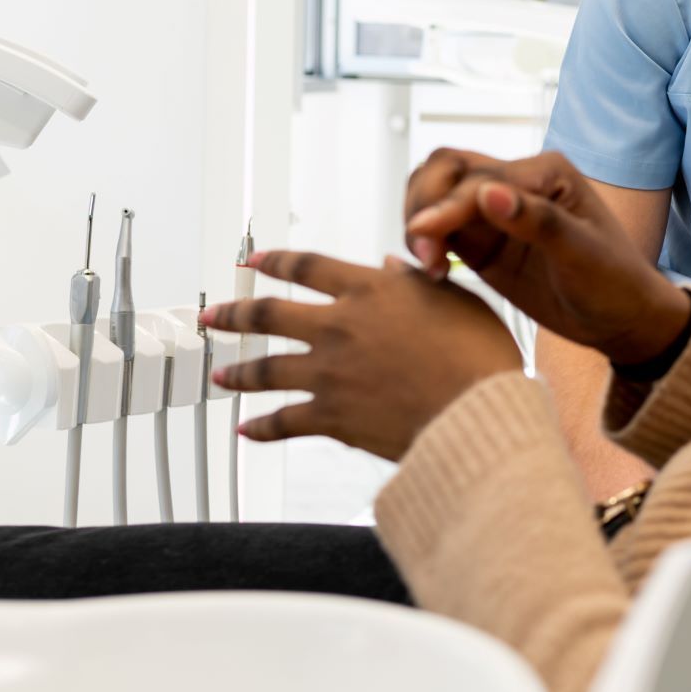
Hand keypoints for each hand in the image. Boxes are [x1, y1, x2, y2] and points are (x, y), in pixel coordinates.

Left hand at [201, 250, 523, 460]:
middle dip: (234, 314)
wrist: (475, 410)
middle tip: (212, 316)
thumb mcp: (455, 300)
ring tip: (220, 376)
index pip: (308, 267)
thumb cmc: (478, 355)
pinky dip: (261, 427)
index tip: (254, 261)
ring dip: (238, 372)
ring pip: (266, 369)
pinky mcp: (329, 416)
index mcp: (369, 290)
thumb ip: (416, 283)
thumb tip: (392, 267)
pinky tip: (246, 430)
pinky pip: (283, 422)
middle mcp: (339, 326)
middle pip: (268, 314)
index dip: (276, 261)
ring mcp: (328, 372)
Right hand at [401, 149, 690, 364]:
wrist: (621, 320)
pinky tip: (431, 271)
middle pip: (446, 169)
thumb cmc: (615, 283)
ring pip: (436, 193)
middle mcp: (517, 182)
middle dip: (424, 203)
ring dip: (420, 221)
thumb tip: (487, 192)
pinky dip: (425, 241)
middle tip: (424, 253)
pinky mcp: (483, 241)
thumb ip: (537, 222)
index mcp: (546, 172)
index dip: (447, 205)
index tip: (424, 238)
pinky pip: (440, 228)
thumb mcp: (583, 254)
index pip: (478, 177)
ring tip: (428, 265)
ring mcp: (497, 211)